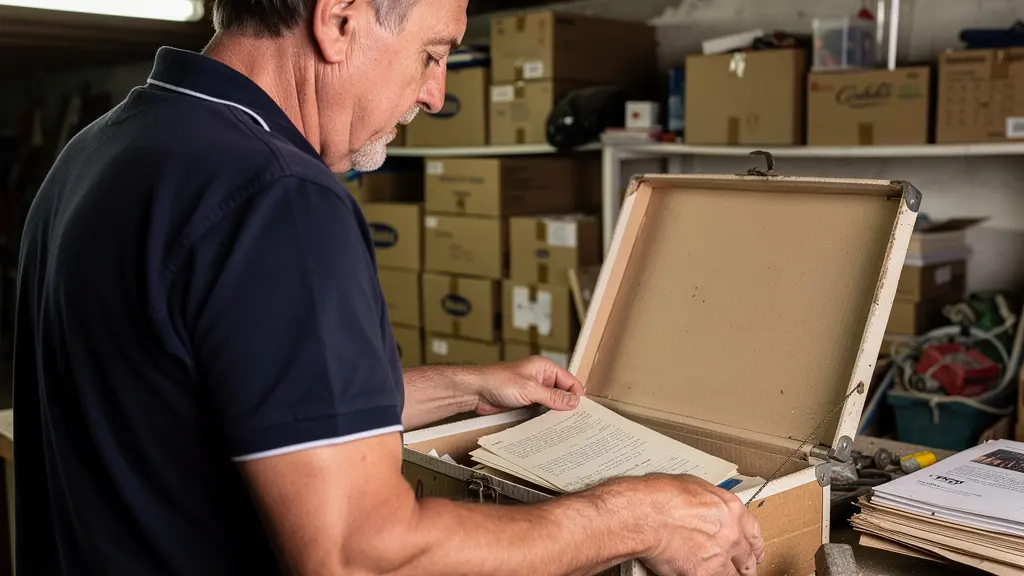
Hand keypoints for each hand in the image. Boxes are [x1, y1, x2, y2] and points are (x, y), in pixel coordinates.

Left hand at [471, 356, 583, 415]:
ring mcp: (533, 391)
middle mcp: (541, 378)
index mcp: (545, 368)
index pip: (569, 381)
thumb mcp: (530, 389)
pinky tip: (549, 427)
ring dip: (555, 414)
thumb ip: (553, 396)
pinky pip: (541, 411)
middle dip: (567, 406)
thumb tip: (574, 401)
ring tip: (564, 426)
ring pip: (552, 404)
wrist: (476, 391)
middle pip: (562, 393)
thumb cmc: (497, 381)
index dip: (576, 395)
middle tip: (575, 421)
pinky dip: (545, 418)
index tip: (582, 411)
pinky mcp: (526, 403)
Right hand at [634, 474, 764, 575]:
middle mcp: (732, 533)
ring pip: (734, 575)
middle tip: (742, 569)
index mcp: (731, 509)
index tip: (752, 550)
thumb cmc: (658, 496)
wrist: (644, 513)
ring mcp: (720, 556)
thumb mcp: (692, 487)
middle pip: (748, 557)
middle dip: (745, 564)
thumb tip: (705, 508)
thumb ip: (708, 503)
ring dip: (728, 574)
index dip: (753, 545)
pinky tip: (698, 574)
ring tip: (719, 573)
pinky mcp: (704, 574)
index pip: (754, 533)